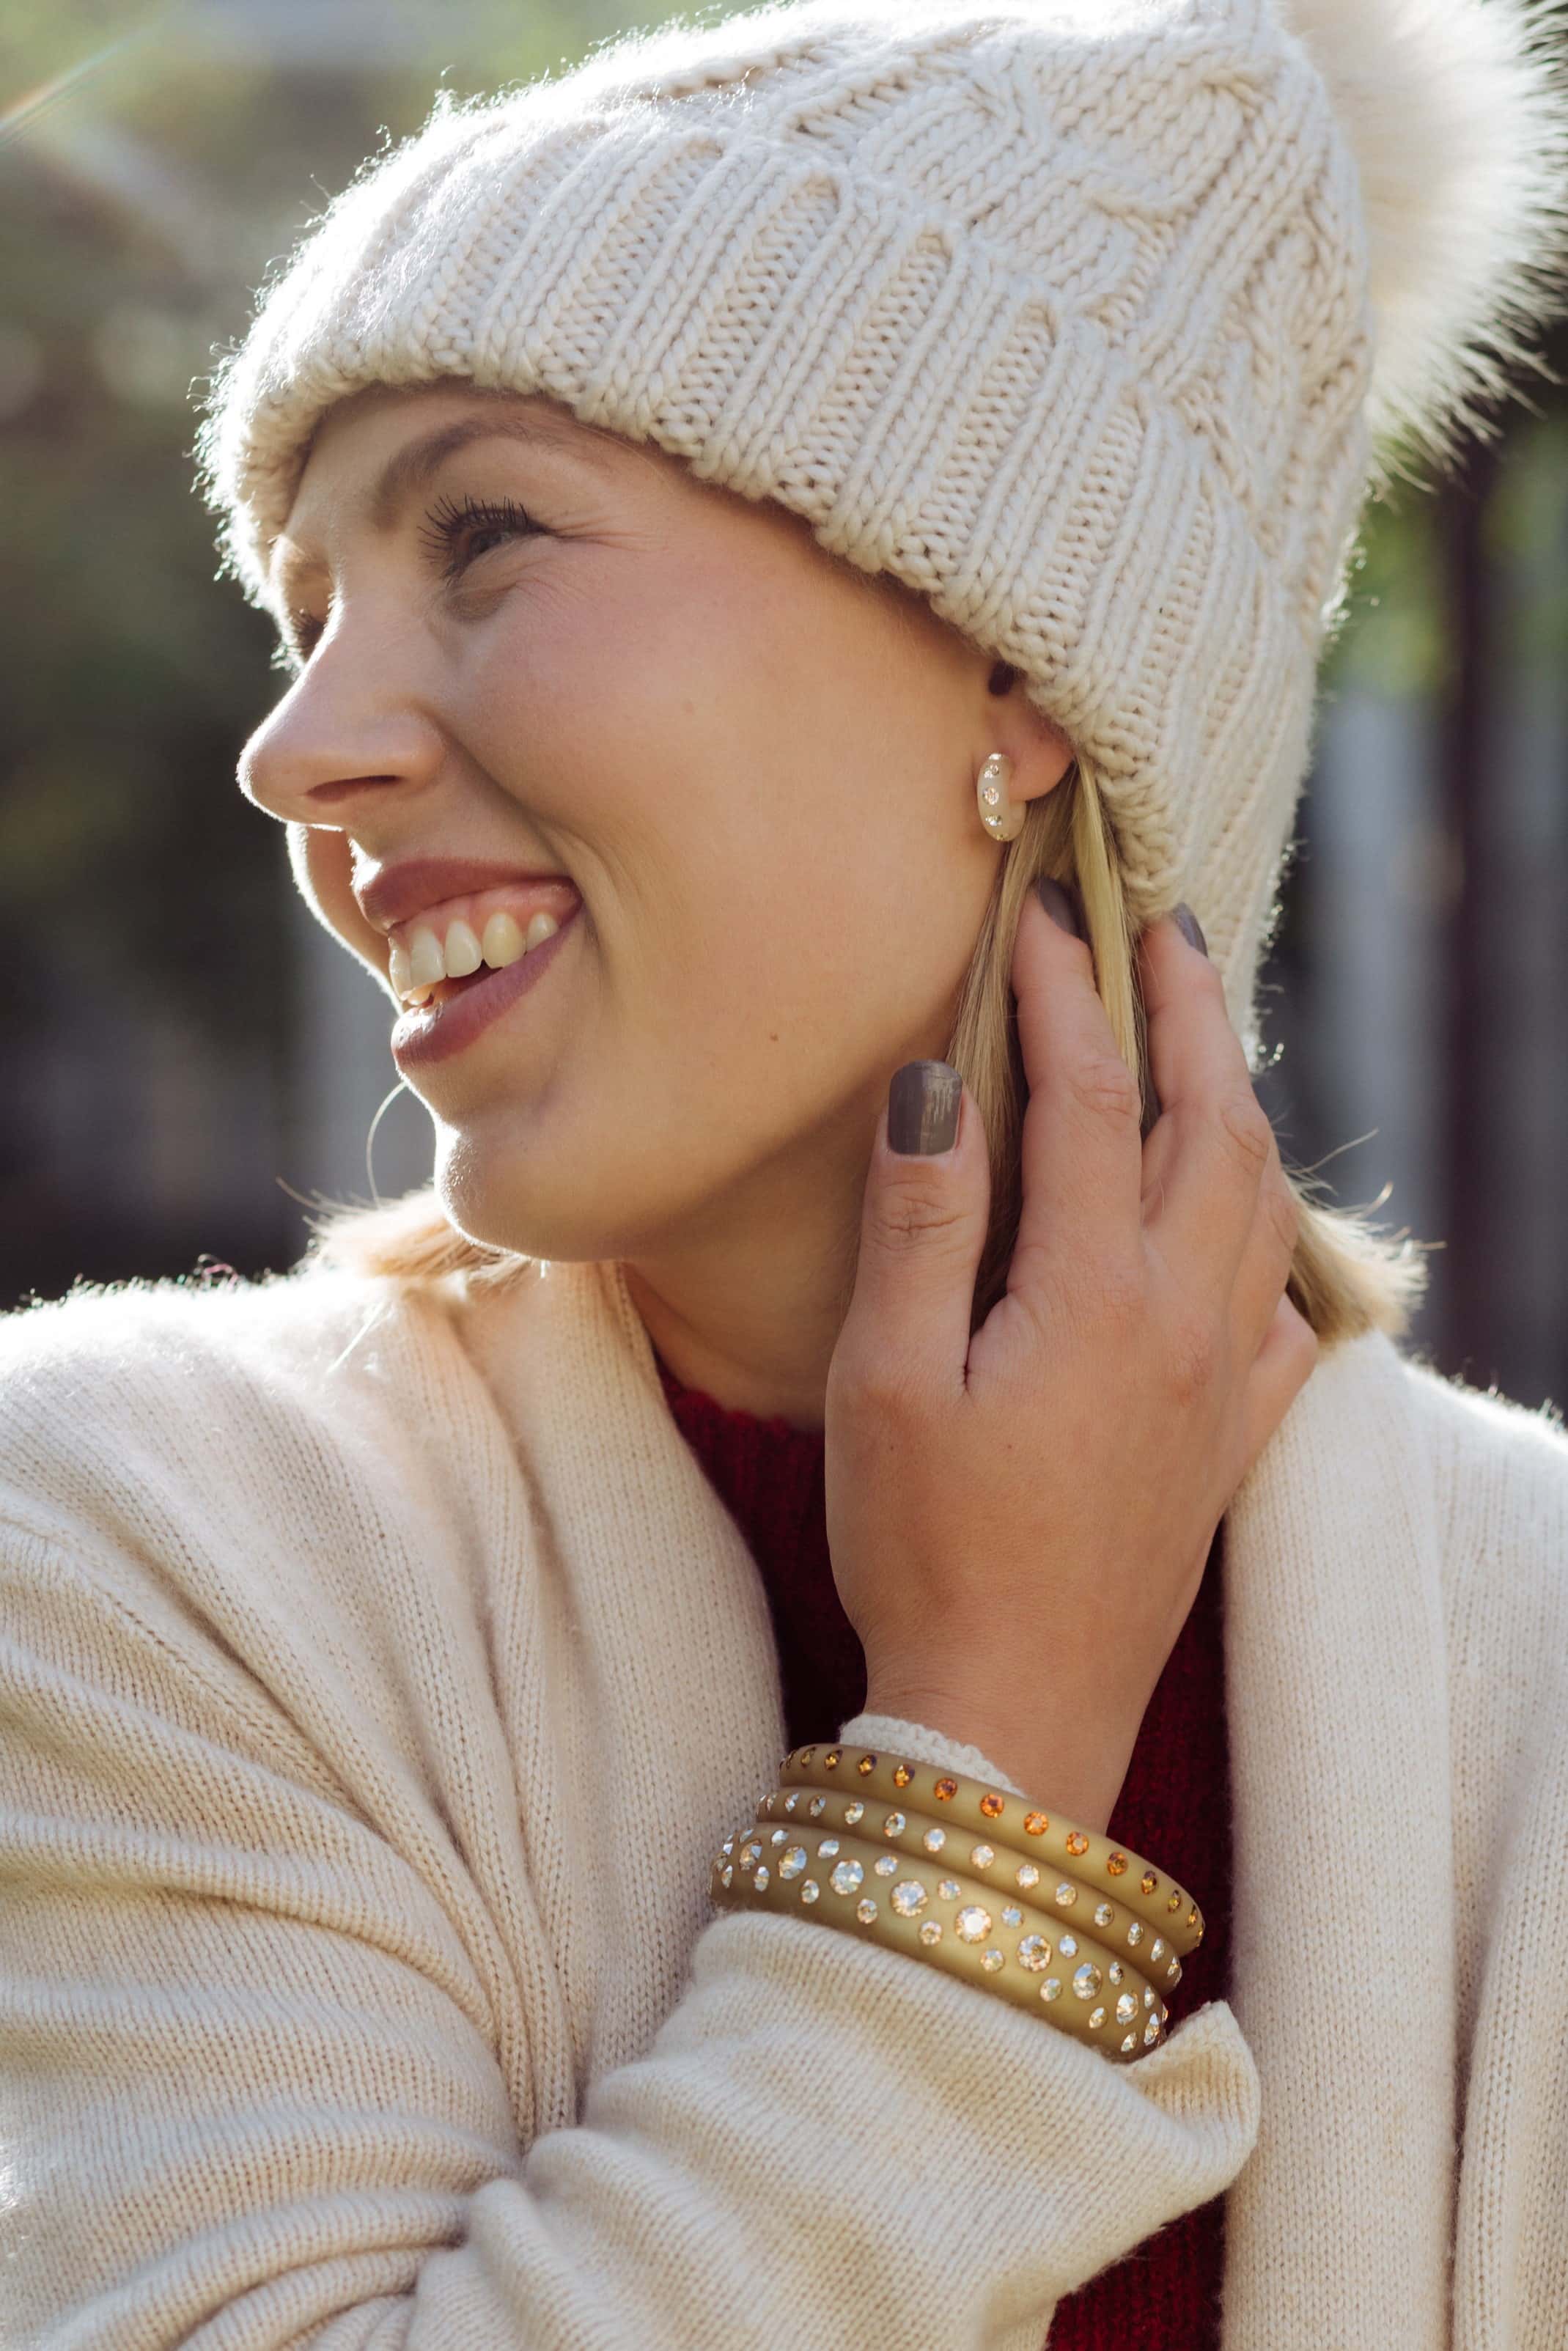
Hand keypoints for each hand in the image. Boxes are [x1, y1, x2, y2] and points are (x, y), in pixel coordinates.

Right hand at [823, 887, 1317, 1830]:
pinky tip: (1246, 1225)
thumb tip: (933, 1081)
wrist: (1013, 1718)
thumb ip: (921, 1224)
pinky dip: (1270, 1231)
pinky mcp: (1226, 1444)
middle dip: (1188, 1009)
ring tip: (1203, 1037)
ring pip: (1258, 1199)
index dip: (1065, 993)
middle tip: (1162, 924)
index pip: (1087, 1098)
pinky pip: (1283, 1307)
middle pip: (1210, 1122)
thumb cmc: (926, 1553)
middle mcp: (1182, 1321)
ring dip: (1235, 1098)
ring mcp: (1219, 1383)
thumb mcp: (887, 1381)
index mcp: (1095, 1294)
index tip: (1041, 913)